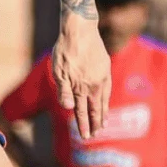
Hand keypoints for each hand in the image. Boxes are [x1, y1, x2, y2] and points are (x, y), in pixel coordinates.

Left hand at [51, 16, 110, 138]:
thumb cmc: (65, 50)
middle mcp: (93, 85)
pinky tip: (106, 101)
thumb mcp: (58, 71)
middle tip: (96, 135)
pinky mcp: (106, 68)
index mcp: (80, 87)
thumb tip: (69, 109)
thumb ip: (64, 91)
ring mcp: (101, 77)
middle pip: (95, 109)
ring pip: (103, 100)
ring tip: (103, 124)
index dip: (83, 125)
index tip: (85, 137)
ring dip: (103, 113)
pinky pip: (108, 89)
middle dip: (95, 123)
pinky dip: (107, 99)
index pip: (81, 111)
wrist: (80, 29)